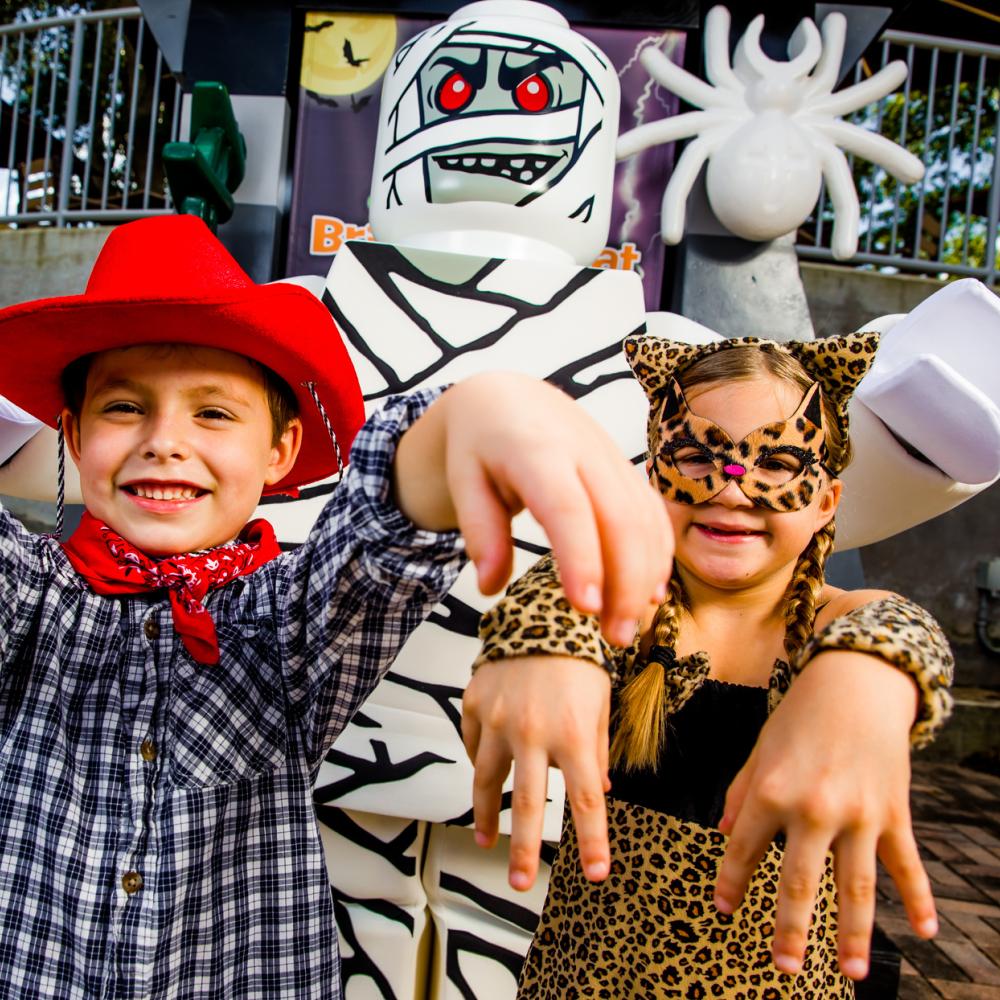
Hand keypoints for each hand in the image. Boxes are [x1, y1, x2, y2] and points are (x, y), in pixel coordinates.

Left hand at [395, 372, 672, 643]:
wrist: (508, 397)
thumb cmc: (481, 444)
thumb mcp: (462, 480)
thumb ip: (478, 531)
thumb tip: (490, 585)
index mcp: (537, 451)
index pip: (567, 508)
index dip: (582, 558)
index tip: (586, 608)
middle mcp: (585, 452)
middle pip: (621, 519)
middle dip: (625, 583)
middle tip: (613, 638)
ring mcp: (612, 460)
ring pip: (646, 520)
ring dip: (646, 577)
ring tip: (626, 629)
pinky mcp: (626, 471)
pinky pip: (653, 515)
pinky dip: (658, 556)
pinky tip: (650, 595)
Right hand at [462, 655, 611, 889]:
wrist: (539, 611)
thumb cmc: (578, 659)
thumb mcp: (600, 704)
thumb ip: (598, 751)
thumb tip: (600, 792)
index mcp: (574, 733)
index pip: (586, 800)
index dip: (592, 840)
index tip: (596, 874)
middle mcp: (533, 731)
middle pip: (527, 803)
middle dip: (524, 849)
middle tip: (520, 884)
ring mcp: (498, 718)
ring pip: (486, 779)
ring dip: (486, 814)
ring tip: (488, 840)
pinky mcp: (474, 704)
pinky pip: (474, 744)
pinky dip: (480, 760)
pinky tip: (485, 774)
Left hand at [714, 650, 937, 980]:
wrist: (854, 682)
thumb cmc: (798, 717)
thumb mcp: (759, 750)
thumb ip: (740, 793)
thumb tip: (725, 834)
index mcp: (771, 791)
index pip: (744, 850)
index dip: (731, 883)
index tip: (722, 910)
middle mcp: (814, 808)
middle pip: (801, 883)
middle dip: (791, 931)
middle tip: (784, 969)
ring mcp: (859, 814)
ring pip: (857, 888)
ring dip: (854, 935)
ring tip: (852, 974)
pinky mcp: (893, 813)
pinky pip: (907, 865)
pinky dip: (920, 899)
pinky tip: (925, 933)